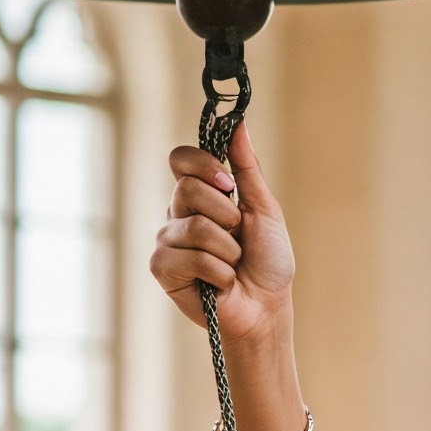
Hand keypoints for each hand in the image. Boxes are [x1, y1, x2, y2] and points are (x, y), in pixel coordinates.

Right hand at [149, 121, 295, 344]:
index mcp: (201, 195)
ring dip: (228, 250)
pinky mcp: (162, 269)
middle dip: (226, 215)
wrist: (267, 307)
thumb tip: (238, 122)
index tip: (229, 184)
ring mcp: (167, 241)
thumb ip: (247, 168)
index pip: (180, 159)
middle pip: (186, 189)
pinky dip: (218, 272)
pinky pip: (190, 258)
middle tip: (237, 235)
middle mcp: (178, 213)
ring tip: (232, 264)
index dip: (203, 165)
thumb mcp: (263, 208)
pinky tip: (220, 283)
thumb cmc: (268, 261)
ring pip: (194, 227)